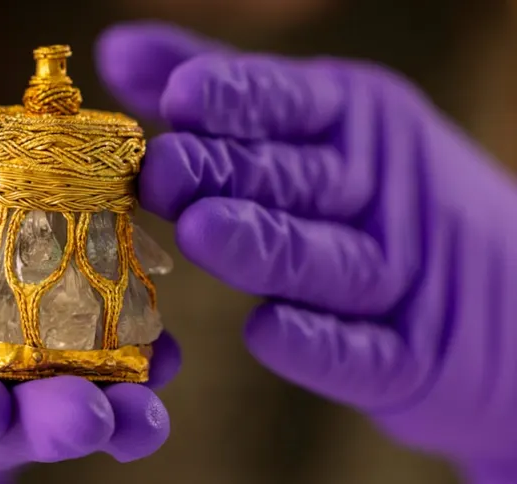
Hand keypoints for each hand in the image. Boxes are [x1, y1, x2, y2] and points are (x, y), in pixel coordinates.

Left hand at [98, 22, 516, 481]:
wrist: (507, 308)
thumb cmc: (374, 210)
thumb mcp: (310, 132)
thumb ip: (219, 96)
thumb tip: (118, 52)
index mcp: (348, 127)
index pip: (281, 104)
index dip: (231, 100)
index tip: (177, 98)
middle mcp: (374, 191)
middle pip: (291, 180)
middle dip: (226, 173)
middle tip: (162, 170)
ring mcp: (400, 275)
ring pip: (321, 260)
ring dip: (263, 247)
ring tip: (203, 232)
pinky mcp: (412, 358)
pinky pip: (359, 352)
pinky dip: (316, 344)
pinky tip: (267, 333)